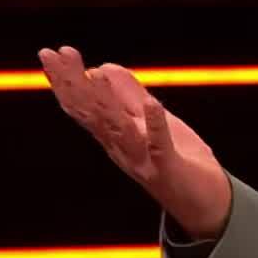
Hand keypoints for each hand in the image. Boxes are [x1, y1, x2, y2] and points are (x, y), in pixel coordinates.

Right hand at [38, 46, 232, 239]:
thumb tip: (102, 67)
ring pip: (119, 129)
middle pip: (92, 114)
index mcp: (115, 136)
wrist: (207, 204)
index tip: (50, 53)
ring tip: (95, 72)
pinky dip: (156, 124)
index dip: (65, 81)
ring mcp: (143, 160)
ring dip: (106, 101)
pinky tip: (152, 104)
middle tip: (55, 55)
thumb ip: (128, 95)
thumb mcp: (150, 122)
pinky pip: (160, 146)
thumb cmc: (177, 160)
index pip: (83, 106)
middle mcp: (122, 148)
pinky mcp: (168, 169)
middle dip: (72, 84)